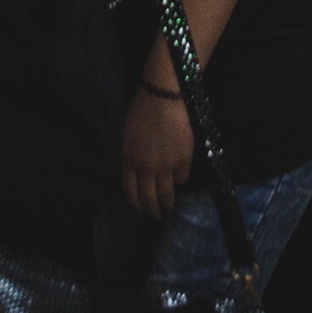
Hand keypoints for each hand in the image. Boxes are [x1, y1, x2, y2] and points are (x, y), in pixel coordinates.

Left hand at [121, 89, 194, 218]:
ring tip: (169, 208)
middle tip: (156, 215)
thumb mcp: (128, 135)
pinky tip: (180, 180)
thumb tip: (137, 170)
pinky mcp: (183, 160)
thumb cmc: (142, 109)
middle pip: (148, 198)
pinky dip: (181, 180)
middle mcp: (146, 168)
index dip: (136, 203)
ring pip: (166, 194)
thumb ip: (131, 155)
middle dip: (152, 210)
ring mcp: (165, 166)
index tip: (140, 209)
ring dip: (168, 204)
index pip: (130, 191)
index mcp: (129, 160)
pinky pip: (182, 178)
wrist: (164, 96)